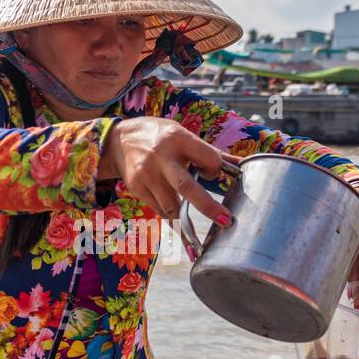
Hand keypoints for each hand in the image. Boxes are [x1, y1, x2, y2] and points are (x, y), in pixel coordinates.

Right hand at [98, 116, 237, 223]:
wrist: (117, 141)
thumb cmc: (158, 136)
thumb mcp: (181, 134)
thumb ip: (208, 151)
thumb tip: (241, 163)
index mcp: (178, 138)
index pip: (208, 158)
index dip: (215, 169)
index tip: (211, 173)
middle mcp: (161, 157)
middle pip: (187, 187)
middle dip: (208, 207)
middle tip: (226, 221)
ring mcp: (147, 175)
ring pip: (172, 206)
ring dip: (185, 217)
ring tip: (191, 224)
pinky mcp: (137, 188)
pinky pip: (159, 209)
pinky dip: (170, 213)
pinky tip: (172, 210)